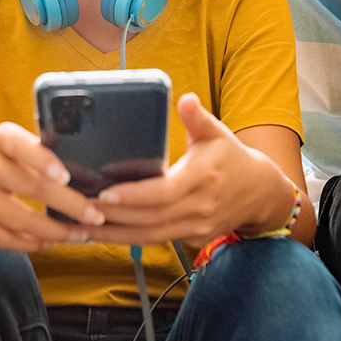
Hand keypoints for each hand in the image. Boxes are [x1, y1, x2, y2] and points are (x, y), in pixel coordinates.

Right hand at [0, 122, 104, 250]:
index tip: (66, 176)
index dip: (42, 160)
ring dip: (54, 231)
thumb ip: (35, 149)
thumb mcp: (5, 137)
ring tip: (79, 234)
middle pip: (29, 187)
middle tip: (94, 215)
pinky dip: (29, 244)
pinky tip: (49, 243)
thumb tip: (82, 166)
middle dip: (67, 205)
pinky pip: (1, 238)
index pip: (19, 145)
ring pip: (18, 219)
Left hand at [82, 93, 292, 247]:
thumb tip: (185, 99)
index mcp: (200, 179)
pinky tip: (105, 234)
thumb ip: (198, 118)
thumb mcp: (218, 133)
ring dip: (114, 235)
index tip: (105, 194)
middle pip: (149, 219)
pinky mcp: (192, 239)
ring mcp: (195, 227)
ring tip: (82, 229)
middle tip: (79, 210)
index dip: (133, 196)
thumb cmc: (233, 158)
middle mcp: (198, 208)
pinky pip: (156, 241)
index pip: (162, 193)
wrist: (261, 193)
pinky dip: (129, 240)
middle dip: (113, 218)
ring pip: (149, 237)